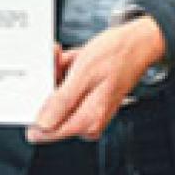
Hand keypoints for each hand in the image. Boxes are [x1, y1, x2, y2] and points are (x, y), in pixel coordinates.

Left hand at [25, 17, 164, 143]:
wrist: (138, 43)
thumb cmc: (117, 55)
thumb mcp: (85, 75)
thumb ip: (62, 102)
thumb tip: (42, 124)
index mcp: (88, 120)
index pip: (48, 131)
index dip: (36, 109)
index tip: (36, 88)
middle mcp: (88, 121)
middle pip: (51, 111)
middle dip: (50, 84)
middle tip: (58, 62)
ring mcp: (87, 111)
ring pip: (57, 97)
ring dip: (58, 74)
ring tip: (69, 58)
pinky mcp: (86, 100)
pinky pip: (66, 90)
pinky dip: (65, 72)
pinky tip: (74, 60)